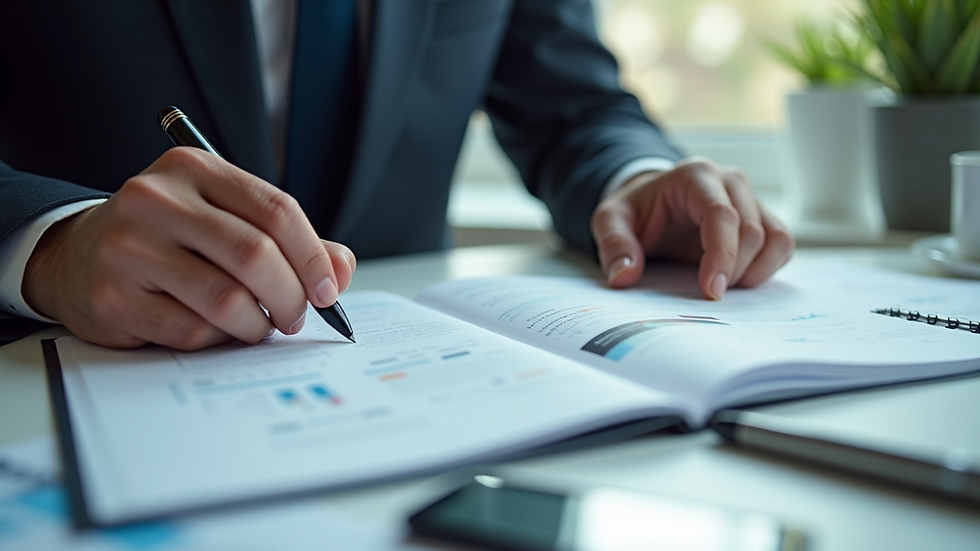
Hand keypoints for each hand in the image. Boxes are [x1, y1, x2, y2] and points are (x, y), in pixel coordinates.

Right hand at [22, 147, 355, 350]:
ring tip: (259, 325)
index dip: (313, 257)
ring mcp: (129, 247)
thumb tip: (340, 269)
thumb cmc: (168, 237)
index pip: (277, 211)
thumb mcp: (225, 219)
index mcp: (194, 169)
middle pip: (256, 255)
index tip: (328, 290)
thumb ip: (288, 241)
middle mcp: (157, 200)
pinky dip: (217, 339)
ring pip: (228, 299)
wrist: (76, 255)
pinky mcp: (113, 296)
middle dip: (291, 297)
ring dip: (258, 324)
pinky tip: (213, 328)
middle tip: (297, 316)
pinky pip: (192, 331)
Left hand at [590, 158, 793, 298]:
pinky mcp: (763, 218)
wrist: (654, 203)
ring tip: (723, 286)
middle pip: (751, 232)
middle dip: (733, 271)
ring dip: (755, 272)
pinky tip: (738, 280)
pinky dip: (768, 269)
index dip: (722, 255)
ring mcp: (751, 199)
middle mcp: (731, 181)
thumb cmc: (636, 211)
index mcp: (695, 176)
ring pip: (776, 239)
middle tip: (709, 295)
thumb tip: (624, 276)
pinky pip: (782, 246)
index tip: (711, 291)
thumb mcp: (610, 221)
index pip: (721, 215)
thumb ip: (614, 245)